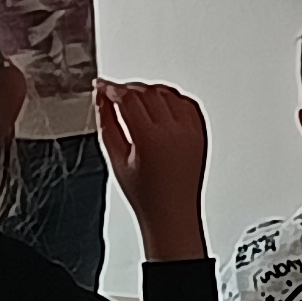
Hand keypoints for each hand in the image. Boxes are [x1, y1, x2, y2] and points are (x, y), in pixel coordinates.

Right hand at [96, 80, 209, 262]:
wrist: (172, 214)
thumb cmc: (146, 196)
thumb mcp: (116, 159)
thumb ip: (107, 123)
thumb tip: (101, 99)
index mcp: (150, 138)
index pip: (128, 98)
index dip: (111, 88)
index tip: (101, 86)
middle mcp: (174, 131)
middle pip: (148, 92)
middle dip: (128, 89)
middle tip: (114, 93)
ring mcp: (190, 131)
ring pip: (168, 93)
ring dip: (149, 91)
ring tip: (135, 100)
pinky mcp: (200, 133)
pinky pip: (186, 103)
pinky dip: (171, 98)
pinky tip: (160, 104)